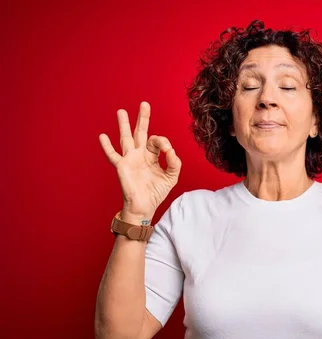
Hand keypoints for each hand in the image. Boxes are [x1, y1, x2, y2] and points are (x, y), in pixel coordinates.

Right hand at [99, 101, 181, 219]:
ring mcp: (129, 159)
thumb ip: (174, 163)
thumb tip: (171, 150)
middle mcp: (140, 155)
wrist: (144, 206)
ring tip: (121, 111)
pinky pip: (113, 155)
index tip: (168, 151)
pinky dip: (107, 146)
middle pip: (141, 132)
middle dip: (142, 118)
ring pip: (126, 138)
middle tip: (144, 104)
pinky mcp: (121, 167)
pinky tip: (102, 136)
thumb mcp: (171, 177)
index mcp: (152, 156)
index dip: (163, 143)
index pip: (157, 142)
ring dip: (123, 125)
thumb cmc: (156, 192)